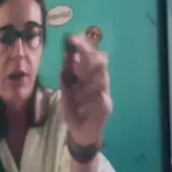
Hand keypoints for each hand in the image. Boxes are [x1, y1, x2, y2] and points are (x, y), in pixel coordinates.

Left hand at [59, 34, 111, 149]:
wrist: (80, 133)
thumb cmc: (74, 112)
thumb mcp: (65, 93)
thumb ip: (66, 77)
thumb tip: (66, 56)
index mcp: (88, 79)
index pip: (90, 59)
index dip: (83, 47)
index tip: (72, 38)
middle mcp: (99, 84)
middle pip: (99, 64)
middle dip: (88, 53)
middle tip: (76, 44)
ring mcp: (104, 95)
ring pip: (102, 78)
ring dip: (90, 76)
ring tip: (79, 78)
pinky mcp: (106, 108)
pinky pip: (102, 98)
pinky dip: (93, 98)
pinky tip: (85, 103)